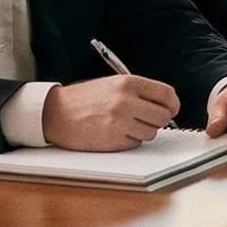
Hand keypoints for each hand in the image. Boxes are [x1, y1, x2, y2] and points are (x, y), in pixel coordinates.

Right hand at [42, 74, 179, 150]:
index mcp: (128, 83)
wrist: (54, 113)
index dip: (172, 104)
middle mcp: (126, 101)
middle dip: (158, 120)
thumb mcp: (113, 84)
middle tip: (147, 119)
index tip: (171, 109)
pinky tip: (113, 133)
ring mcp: (119, 122)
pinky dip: (128, 141)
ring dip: (142, 131)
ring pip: (151, 132)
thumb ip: (140, 92)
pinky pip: (135, 144)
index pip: (167, 95)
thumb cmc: (85, 98)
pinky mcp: (112, 141)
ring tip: (124, 124)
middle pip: (163, 116)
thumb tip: (167, 105)